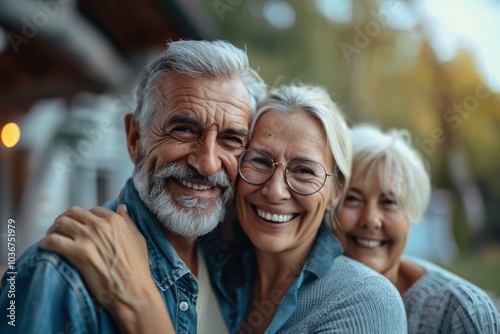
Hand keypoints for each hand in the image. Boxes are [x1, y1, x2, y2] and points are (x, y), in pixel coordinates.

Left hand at [39, 205, 174, 332]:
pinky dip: (46, 242)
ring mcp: (88, 238)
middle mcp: (100, 225)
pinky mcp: (78, 253)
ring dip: (54, 228)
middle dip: (66, 218)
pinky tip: (44, 246)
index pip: (93, 210)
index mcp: (115, 220)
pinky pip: (53, 241)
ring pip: (61, 223)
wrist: (132, 290)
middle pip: (73, 213)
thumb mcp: (138, 239)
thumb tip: (122, 206)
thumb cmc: (138, 267)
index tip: (79, 224)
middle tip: (61, 228)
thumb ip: (129, 221)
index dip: (85, 217)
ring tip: (52, 237)